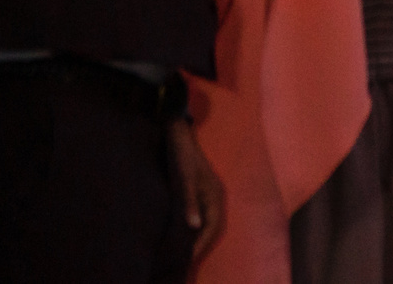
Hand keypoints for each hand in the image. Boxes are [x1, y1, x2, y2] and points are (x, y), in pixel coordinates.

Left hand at [170, 119, 225, 263]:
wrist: (178, 132)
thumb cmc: (182, 156)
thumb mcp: (185, 179)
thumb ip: (189, 202)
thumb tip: (194, 227)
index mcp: (214, 195)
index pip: (211, 227)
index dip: (201, 245)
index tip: (189, 260)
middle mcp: (213, 196)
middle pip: (210, 226)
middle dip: (200, 244)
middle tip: (186, 261)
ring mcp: (205, 193)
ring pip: (204, 220)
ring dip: (196, 236)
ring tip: (184, 251)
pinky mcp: (196, 190)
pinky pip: (197, 213)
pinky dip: (191, 225)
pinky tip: (182, 231)